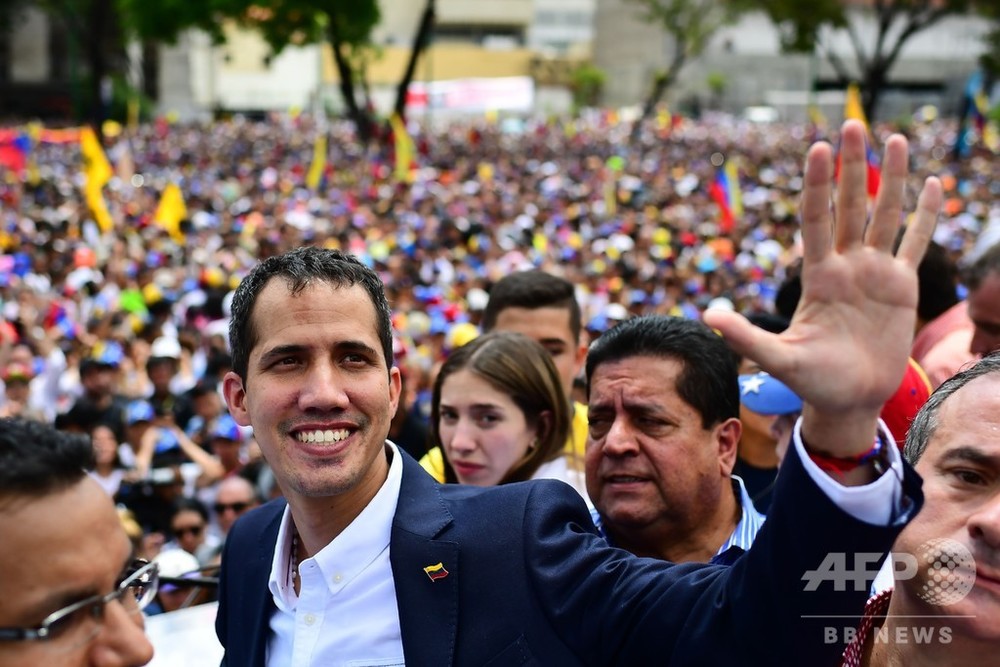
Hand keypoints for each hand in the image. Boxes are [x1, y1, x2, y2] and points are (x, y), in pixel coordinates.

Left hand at [704, 120, 941, 458]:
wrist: (848, 399)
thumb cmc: (811, 381)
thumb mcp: (778, 359)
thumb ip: (747, 336)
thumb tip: (708, 316)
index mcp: (817, 276)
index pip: (816, 219)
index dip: (817, 185)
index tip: (817, 148)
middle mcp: (846, 266)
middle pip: (851, 206)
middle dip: (851, 166)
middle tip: (852, 124)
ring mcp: (874, 273)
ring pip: (886, 216)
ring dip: (892, 179)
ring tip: (895, 138)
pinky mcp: (901, 287)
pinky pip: (913, 244)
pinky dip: (924, 217)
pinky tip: (931, 185)